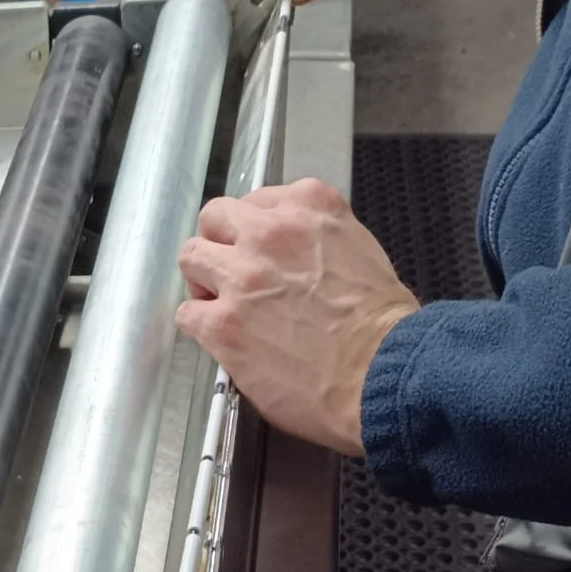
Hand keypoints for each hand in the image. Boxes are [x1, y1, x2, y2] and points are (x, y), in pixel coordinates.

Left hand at [176, 179, 417, 456]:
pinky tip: (220, 338)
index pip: (257, 200)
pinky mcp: (223, 323)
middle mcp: (271, 233)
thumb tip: (292, 255)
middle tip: (227, 273)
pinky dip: (198, 325)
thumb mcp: (361, 251)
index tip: (256, 250)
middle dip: (218, 244)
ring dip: (202, 281)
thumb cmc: (382, 326)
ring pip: (191, 258)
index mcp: (309, 207)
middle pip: (215, 218)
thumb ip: (317, 239)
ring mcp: (243, 277)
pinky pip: (187, 313)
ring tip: (220, 305)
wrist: (383, 372)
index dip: (253, 230)